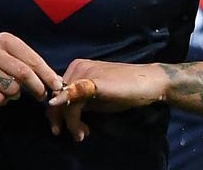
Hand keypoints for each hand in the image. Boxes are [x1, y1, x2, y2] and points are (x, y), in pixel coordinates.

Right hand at [0, 32, 62, 105]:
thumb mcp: (3, 51)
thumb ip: (24, 61)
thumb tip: (53, 79)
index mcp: (6, 41)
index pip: (33, 59)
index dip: (47, 74)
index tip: (57, 85)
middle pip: (25, 74)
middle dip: (37, 88)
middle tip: (41, 96)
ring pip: (12, 89)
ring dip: (14, 94)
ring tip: (5, 89)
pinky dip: (0, 101)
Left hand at [45, 59, 167, 141]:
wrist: (147, 81)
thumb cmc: (124, 89)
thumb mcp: (96, 96)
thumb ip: (80, 101)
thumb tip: (63, 115)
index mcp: (77, 68)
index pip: (56, 92)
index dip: (59, 113)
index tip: (69, 128)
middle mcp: (76, 67)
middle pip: (56, 98)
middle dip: (62, 120)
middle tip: (76, 134)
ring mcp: (83, 73)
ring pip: (63, 103)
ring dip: (70, 123)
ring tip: (81, 134)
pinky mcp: (91, 82)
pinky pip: (73, 102)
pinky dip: (72, 119)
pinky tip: (80, 129)